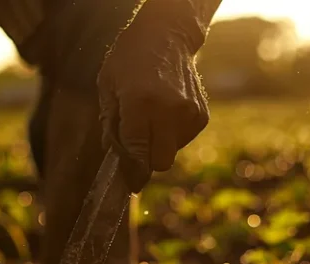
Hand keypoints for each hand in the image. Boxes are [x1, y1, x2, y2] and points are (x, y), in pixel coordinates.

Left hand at [98, 1, 209, 192]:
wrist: (167, 37)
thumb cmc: (129, 60)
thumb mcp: (108, 87)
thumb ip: (111, 124)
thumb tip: (115, 157)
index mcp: (141, 104)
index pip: (138, 154)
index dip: (132, 171)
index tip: (129, 181)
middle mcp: (169, 111)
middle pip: (161, 163)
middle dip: (148, 161)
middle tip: (138, 148)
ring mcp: (190, 114)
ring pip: (173, 152)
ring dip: (160, 144)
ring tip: (151, 117)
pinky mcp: (201, 116)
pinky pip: (184, 140)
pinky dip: (173, 134)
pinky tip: (166, 112)